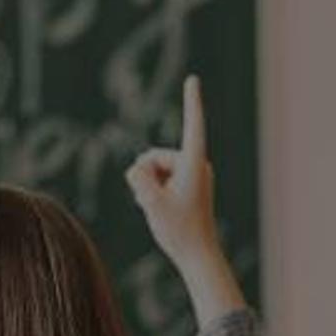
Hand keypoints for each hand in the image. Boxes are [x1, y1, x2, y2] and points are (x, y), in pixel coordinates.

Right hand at [125, 76, 244, 327]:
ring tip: (157, 209)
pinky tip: (159, 209)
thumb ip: (138, 177)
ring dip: (148, 185)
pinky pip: (160, 178)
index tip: (193, 79)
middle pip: (156, 156)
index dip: (191, 102)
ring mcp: (192, 175)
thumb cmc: (179, 230)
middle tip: (153, 203)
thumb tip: (137, 169)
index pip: (192, 126)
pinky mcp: (188, 185)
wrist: (198, 255)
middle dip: (145, 174)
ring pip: (155, 168)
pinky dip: (153, 191)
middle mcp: (196, 166)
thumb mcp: (150, 202)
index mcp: (194, 165)